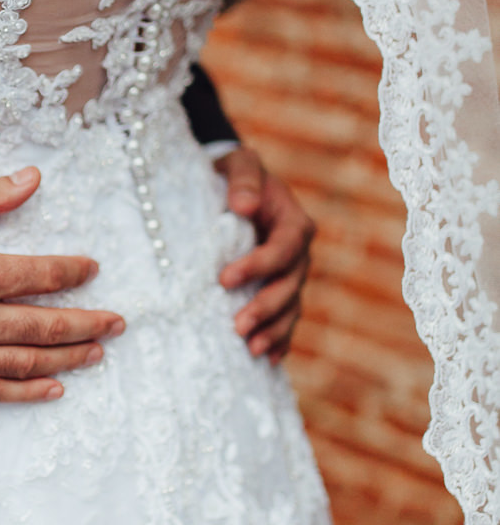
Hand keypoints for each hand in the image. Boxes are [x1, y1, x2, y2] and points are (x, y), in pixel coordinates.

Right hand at [0, 167, 125, 402]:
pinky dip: (27, 391)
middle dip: (88, 324)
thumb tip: (32, 179)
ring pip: (26, 363)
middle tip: (117, 323)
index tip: (91, 269)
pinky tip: (53, 387)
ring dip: (68, 358)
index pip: (42, 276)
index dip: (73, 273)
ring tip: (97, 353)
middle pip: (46, 326)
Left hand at [214, 147, 314, 362]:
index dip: (259, 266)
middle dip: (266, 308)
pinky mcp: (278, 292)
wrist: (236, 191)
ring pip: (290, 308)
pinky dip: (279, 340)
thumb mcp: (240, 164)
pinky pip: (285, 320)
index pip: (283, 249)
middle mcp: (298, 254)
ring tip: (252, 350)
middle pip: (290, 285)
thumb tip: (244, 205)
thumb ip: (243, 179)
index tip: (225, 279)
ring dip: (274, 331)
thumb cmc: (236, 176)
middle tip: (238, 327)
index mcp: (294, 224)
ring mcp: (291, 276)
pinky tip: (266, 360)